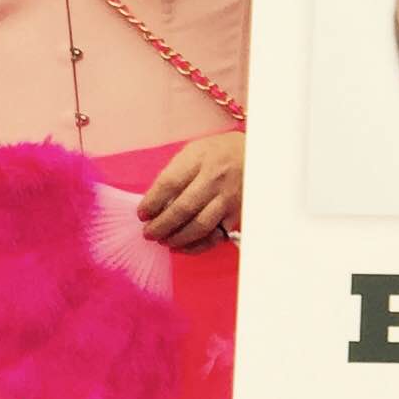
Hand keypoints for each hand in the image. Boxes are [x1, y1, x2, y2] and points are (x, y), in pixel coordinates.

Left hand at [139, 131, 243, 247]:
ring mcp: (228, 198)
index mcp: (199, 159)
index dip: (151, 202)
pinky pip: (215, 236)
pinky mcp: (237, 214)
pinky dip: (197, 246)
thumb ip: (175, 173)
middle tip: (149, 233)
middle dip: (161, 225)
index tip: (142, 214)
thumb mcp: (194, 151)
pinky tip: (183, 247)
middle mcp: (215, 179)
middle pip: (183, 208)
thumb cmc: (218, 153)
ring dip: (177, 238)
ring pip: (199, 226)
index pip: (169, 183)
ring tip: (164, 241)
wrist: (256, 155)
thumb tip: (154, 203)